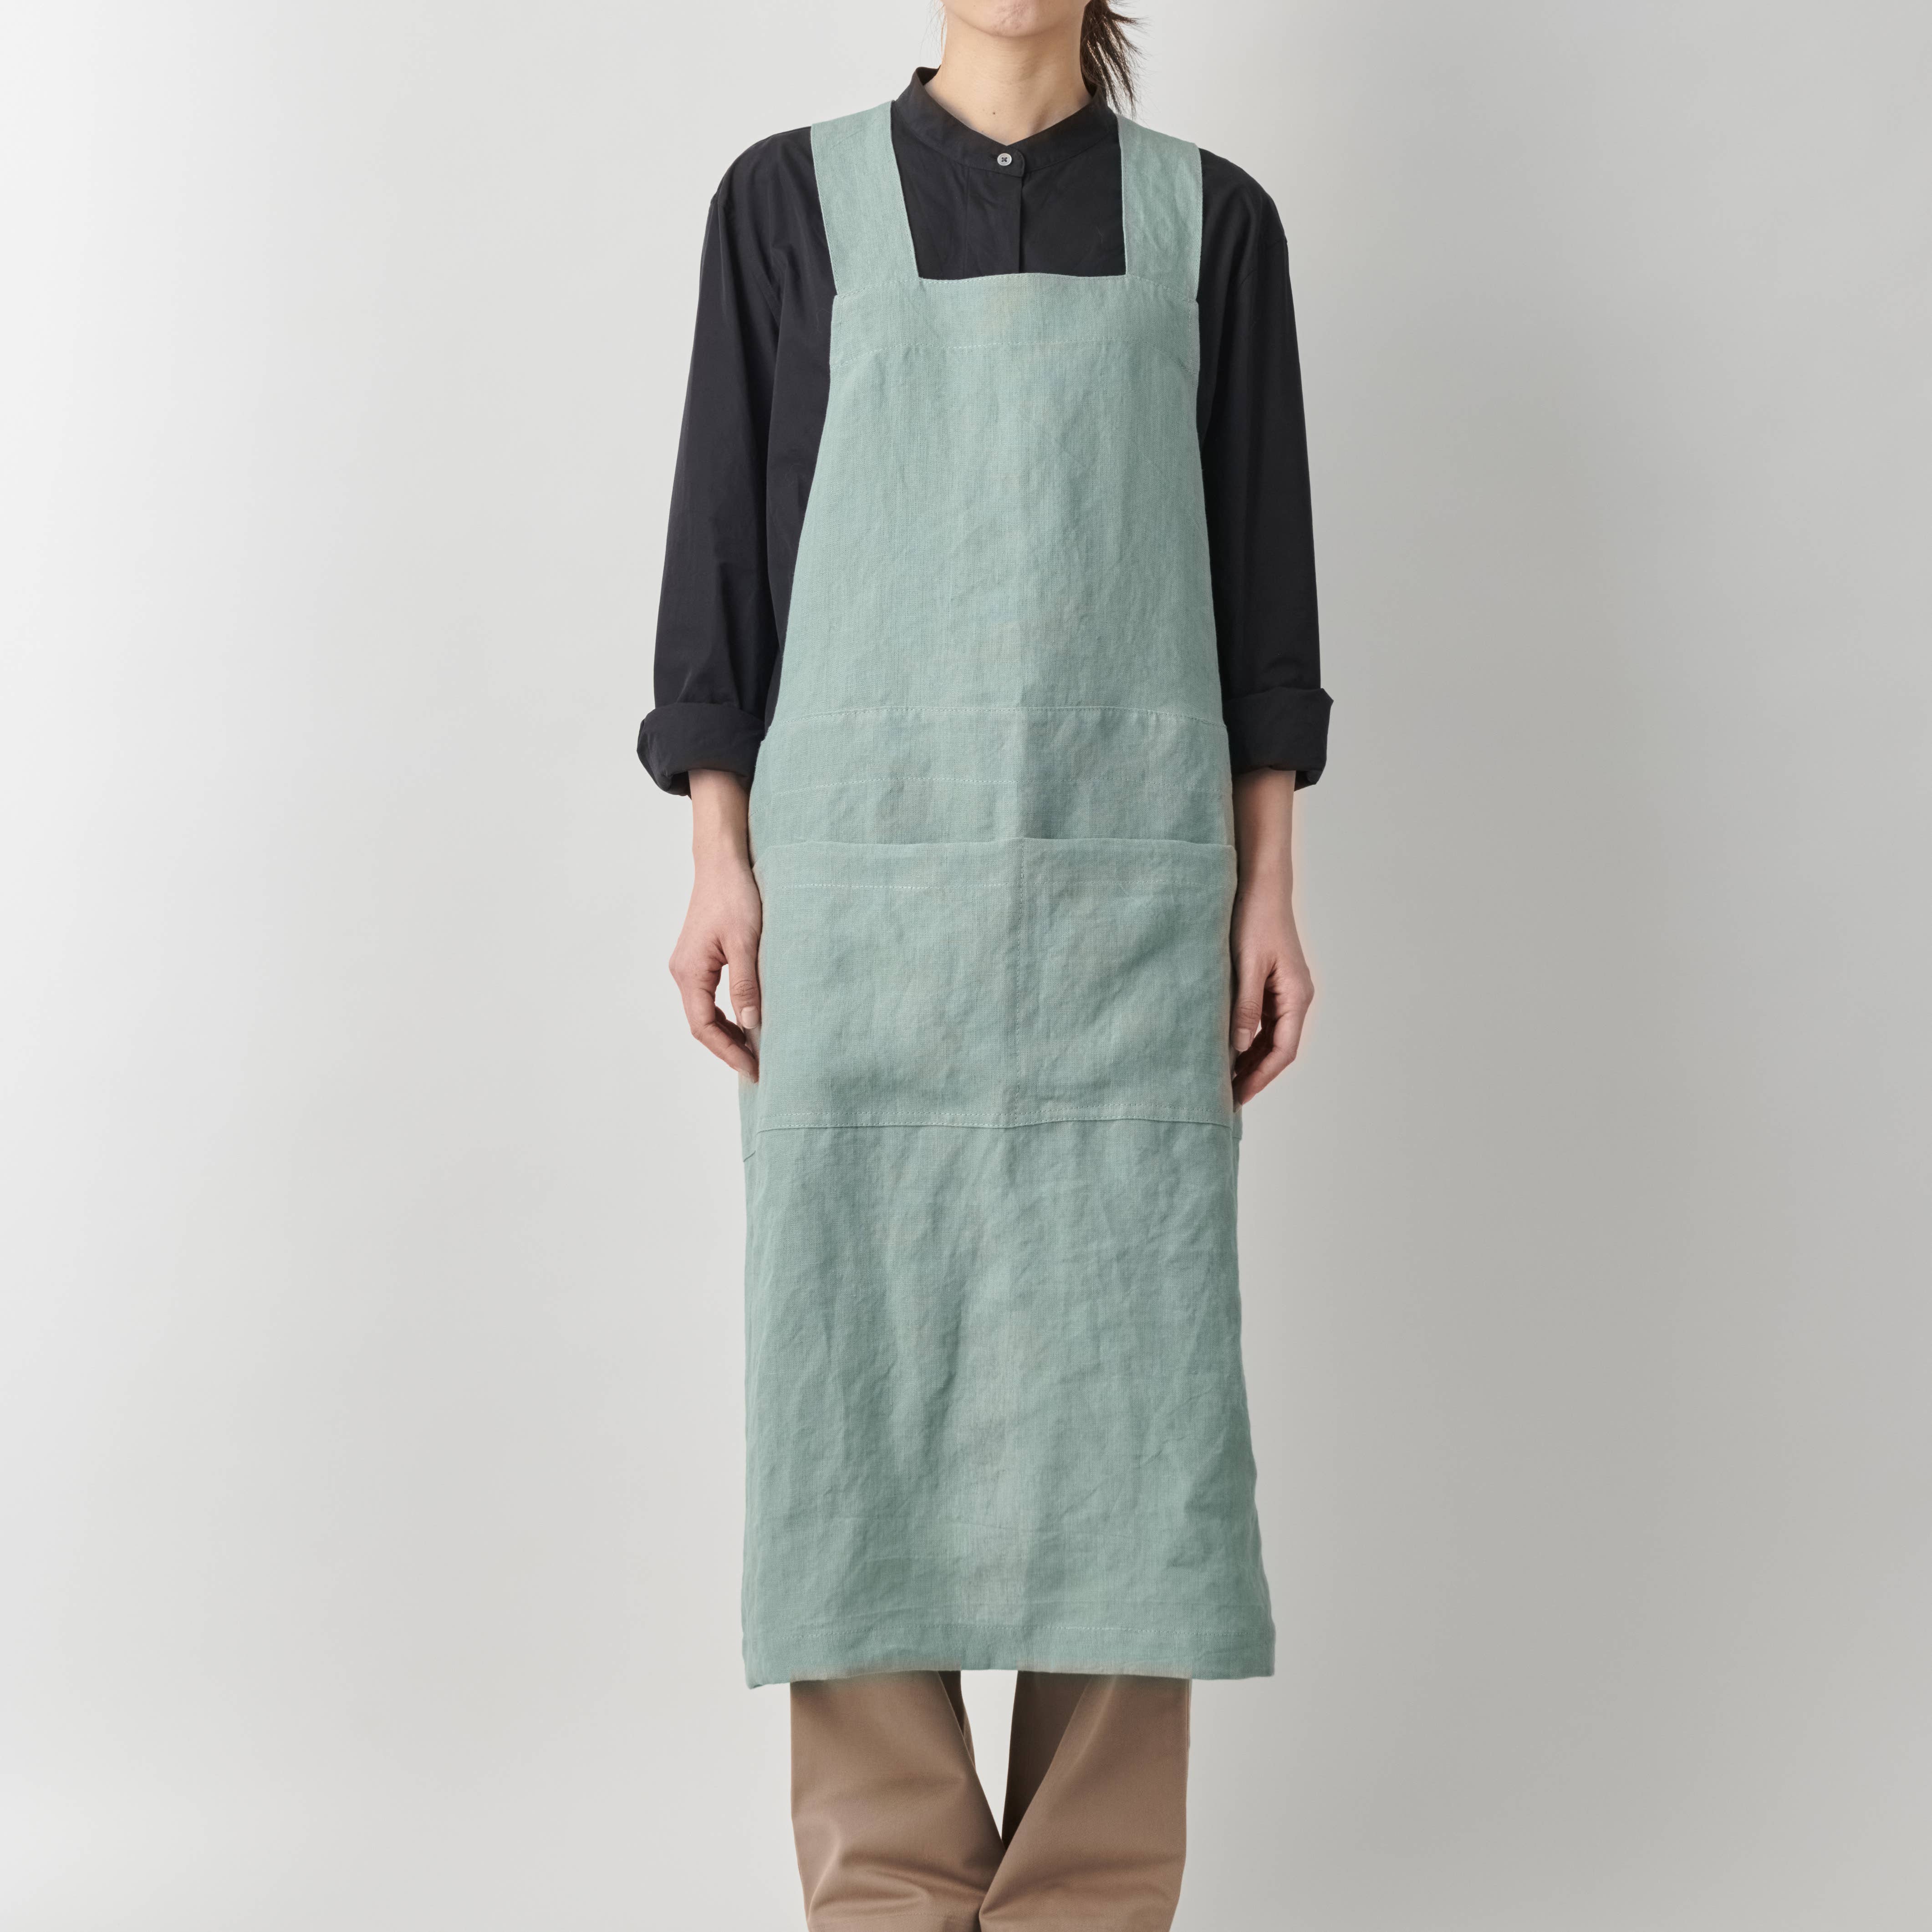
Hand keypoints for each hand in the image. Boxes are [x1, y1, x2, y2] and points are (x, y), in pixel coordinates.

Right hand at [668, 770, 761, 1079]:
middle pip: (701, 1024)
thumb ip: (747, 985)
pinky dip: (727, 1015)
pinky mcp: (700, 958)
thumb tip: (750, 1025)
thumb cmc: (735, 895)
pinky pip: (710, 997)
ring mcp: (689, 965)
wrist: (723, 861)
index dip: (728, 1052)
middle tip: (759, 1068)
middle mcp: (682, 972)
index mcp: (690, 971)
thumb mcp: (746, 942)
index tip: (754, 1069)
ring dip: (727, 1033)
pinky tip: (748, 1021)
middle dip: (728, 1048)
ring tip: (756, 1050)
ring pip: (705, 1013)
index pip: (704, 1027)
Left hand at [1230, 769, 1313, 1105]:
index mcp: (1296, 996)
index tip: (1235, 1098)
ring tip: (1220, 1080)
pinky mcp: (1272, 982)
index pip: (1282, 1051)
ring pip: (1270, 1037)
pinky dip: (1246, 1039)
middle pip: (1277, 1049)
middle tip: (1223, 1098)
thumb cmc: (1253, 919)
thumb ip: (1244, 1009)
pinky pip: (1262, 1020)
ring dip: (1249, 1059)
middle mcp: (1296, 997)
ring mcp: (1285, 990)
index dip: (1259, 1078)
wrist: (1260, 884)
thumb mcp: (1247, 966)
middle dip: (1253, 1075)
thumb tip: (1239, 1050)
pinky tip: (1224, 1047)